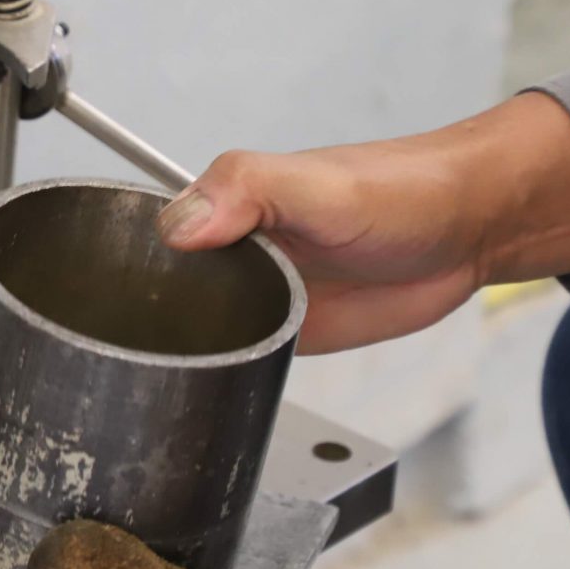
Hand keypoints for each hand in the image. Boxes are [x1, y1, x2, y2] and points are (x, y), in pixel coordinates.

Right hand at [154, 93, 569, 352]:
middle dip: (138, 322)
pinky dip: (221, 370)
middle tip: (125, 357)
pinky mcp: (286, 333)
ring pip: (195, 329)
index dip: (117, 267)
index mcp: (221, 206)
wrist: (468, 230)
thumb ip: (247, 189)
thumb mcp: (316, 182)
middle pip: (160, 293)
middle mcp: (229, 251)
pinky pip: (240, 354)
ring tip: (148, 380)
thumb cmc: (399, 188)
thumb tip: (178, 227)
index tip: (101, 304)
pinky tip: (200, 386)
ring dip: (177, 352)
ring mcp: (256, 295)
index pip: (144, 237)